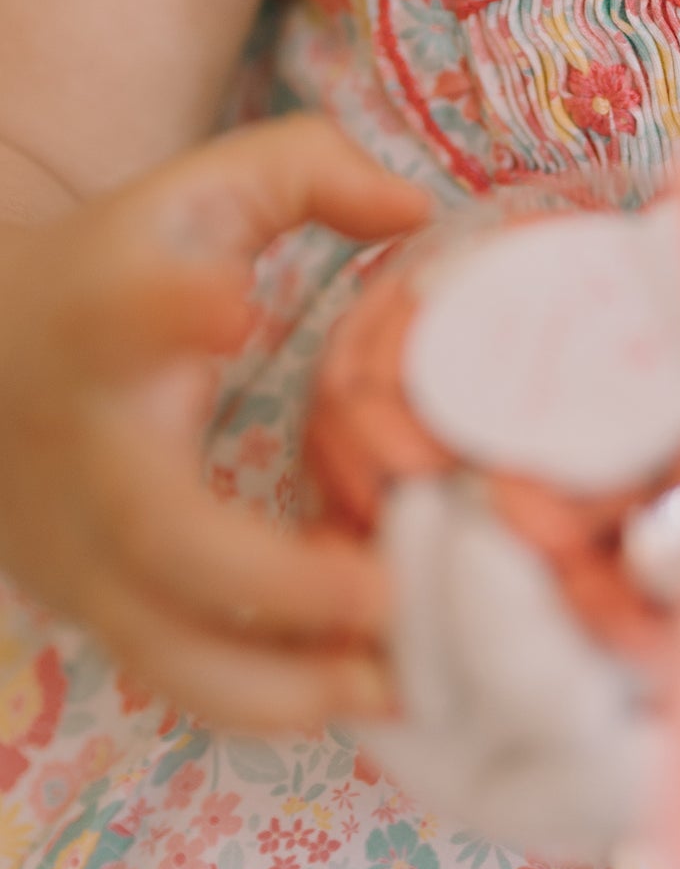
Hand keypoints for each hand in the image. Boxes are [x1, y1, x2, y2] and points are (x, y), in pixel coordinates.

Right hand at [0, 115, 428, 733]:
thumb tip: (413, 210)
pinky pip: (173, 672)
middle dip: (275, 579)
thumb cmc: (130, 258)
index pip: (130, 312)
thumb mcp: (208, 186)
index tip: (229, 306)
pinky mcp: (89, 601)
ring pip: (163, 645)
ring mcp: (77, 541)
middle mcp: (88, 444)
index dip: (175, 309)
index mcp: (114, 319)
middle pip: (161, 534)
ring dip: (283, 684)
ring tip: (401, 681)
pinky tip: (361, 692)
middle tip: (388, 590)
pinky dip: (264, 700)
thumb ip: (312, 167)